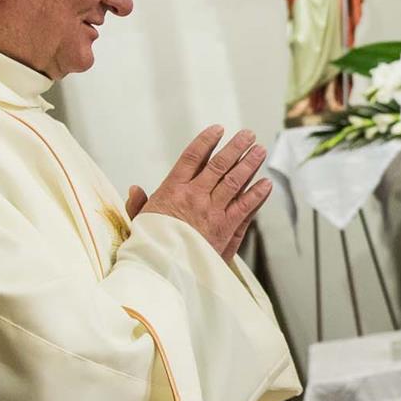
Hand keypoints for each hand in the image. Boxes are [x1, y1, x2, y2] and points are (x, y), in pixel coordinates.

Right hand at [137, 126, 271, 259]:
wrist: (164, 270)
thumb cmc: (153, 246)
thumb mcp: (140, 223)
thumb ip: (139, 205)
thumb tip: (135, 189)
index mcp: (172, 190)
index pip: (192, 157)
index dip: (206, 141)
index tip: (218, 130)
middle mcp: (195, 195)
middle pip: (219, 164)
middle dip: (235, 147)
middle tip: (248, 135)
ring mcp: (212, 210)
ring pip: (235, 180)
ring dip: (249, 163)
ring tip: (260, 150)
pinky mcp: (227, 227)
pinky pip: (246, 206)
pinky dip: (257, 193)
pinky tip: (266, 183)